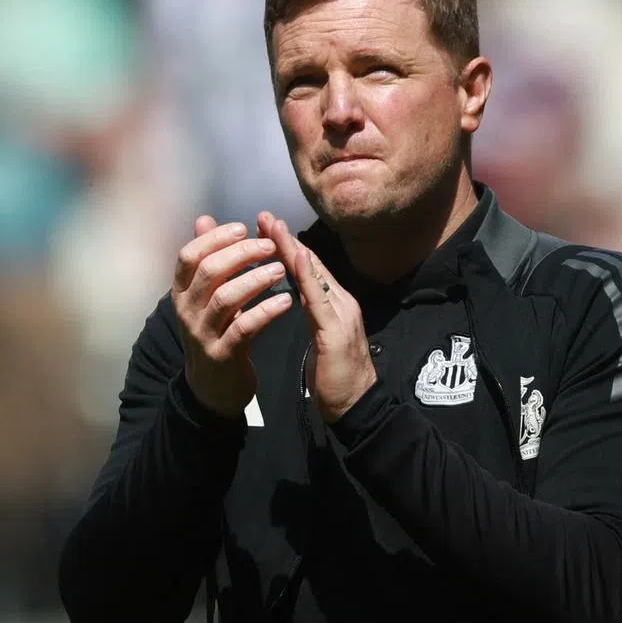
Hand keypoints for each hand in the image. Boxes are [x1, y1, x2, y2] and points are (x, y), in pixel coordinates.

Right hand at [172, 216, 293, 418]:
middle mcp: (187, 311)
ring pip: (226, 298)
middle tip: (271, 245)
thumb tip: (203, 218)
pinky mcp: (223, 354)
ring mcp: (202, 334)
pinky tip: (287, 302)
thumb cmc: (215, 331)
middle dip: (242, 253)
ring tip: (282, 269)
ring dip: (256, 279)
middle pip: (209, 271)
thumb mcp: (205, 296)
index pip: (189, 255)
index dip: (215, 237)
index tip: (243, 227)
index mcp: (181, 292)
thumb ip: (206, 258)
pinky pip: (244, 327)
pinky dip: (266, 311)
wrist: (213, 387)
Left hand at [257, 212, 376, 422]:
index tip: (266, 227)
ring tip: (273, 227)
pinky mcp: (337, 331)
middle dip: (287, 240)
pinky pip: (320, 300)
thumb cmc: (336, 378)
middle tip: (264, 215)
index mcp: (335, 305)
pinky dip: (309, 277)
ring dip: (293, 249)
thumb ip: (312, 315)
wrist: (356, 407)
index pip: (309, 270)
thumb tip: (298, 296)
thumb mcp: (320, 339)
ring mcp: (342, 314)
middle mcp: (341, 303)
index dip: (288, 247)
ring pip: (315, 276)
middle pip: (312, 265)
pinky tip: (298, 259)